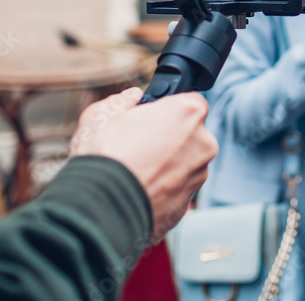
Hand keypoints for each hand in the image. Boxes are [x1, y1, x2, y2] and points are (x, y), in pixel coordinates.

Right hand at [70, 87, 217, 241]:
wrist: (102, 206)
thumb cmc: (105, 155)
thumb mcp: (102, 113)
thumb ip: (123, 100)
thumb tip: (132, 97)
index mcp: (188, 113)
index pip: (191, 101)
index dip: (171, 109)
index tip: (155, 117)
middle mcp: (203, 142)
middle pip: (191, 133)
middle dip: (171, 137)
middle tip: (142, 144)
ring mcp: (198, 174)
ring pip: (185, 163)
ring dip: (168, 165)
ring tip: (137, 169)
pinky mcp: (188, 202)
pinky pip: (176, 189)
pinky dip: (162, 188)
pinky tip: (138, 188)